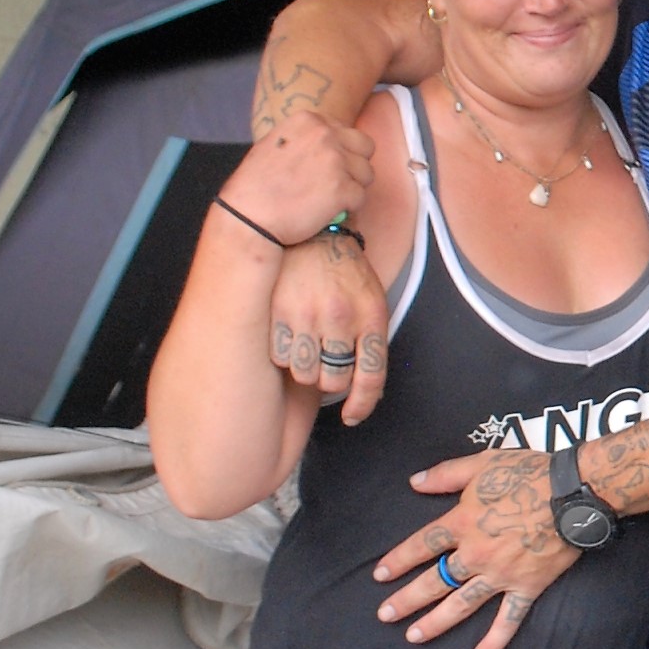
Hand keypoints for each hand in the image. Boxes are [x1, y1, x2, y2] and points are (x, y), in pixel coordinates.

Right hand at [233, 107, 370, 234]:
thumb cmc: (255, 187)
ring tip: (330, 200)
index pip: (347, 131)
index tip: (327, 169)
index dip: (342, 152)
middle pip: (365, 147)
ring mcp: (335, 161)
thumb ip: (303, 138)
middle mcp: (325, 135)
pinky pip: (361, 197)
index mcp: (309, 121)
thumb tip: (327, 140)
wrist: (248, 218)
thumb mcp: (274, 145)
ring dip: (353, 188)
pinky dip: (348, 208)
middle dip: (356, 166)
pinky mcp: (342, 189)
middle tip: (338, 183)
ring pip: (367, 173)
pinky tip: (328, 213)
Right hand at [266, 233, 390, 419]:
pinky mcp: (278, 313)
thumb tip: (364, 391)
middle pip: (335, 382)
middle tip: (326, 359)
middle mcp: (341, 317)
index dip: (362, 405)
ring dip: (306, 369)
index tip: (353, 416)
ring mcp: (307, 315)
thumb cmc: (343, 272)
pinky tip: (289, 332)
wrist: (309, 233)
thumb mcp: (370, 299)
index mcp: (371, 315)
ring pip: (305, 375)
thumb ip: (370, 341)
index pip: (371, 376)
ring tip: (307, 344)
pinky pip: (280, 357)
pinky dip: (284, 354)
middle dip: (331, 380)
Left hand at [371, 449, 581, 648]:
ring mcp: (501, 574)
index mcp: (463, 522)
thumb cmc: (529, 473)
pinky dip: (494, 642)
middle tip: (385, 615)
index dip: (399, 560)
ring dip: (436, 622)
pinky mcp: (526, 587)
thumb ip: (445, 474)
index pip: (422, 545)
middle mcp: (476, 554)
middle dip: (407, 599)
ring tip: (414, 636)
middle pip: (435, 580)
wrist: (573, 493)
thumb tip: (414, 482)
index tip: (380, 575)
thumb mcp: (482, 463)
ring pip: (462, 604)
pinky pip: (508, 620)